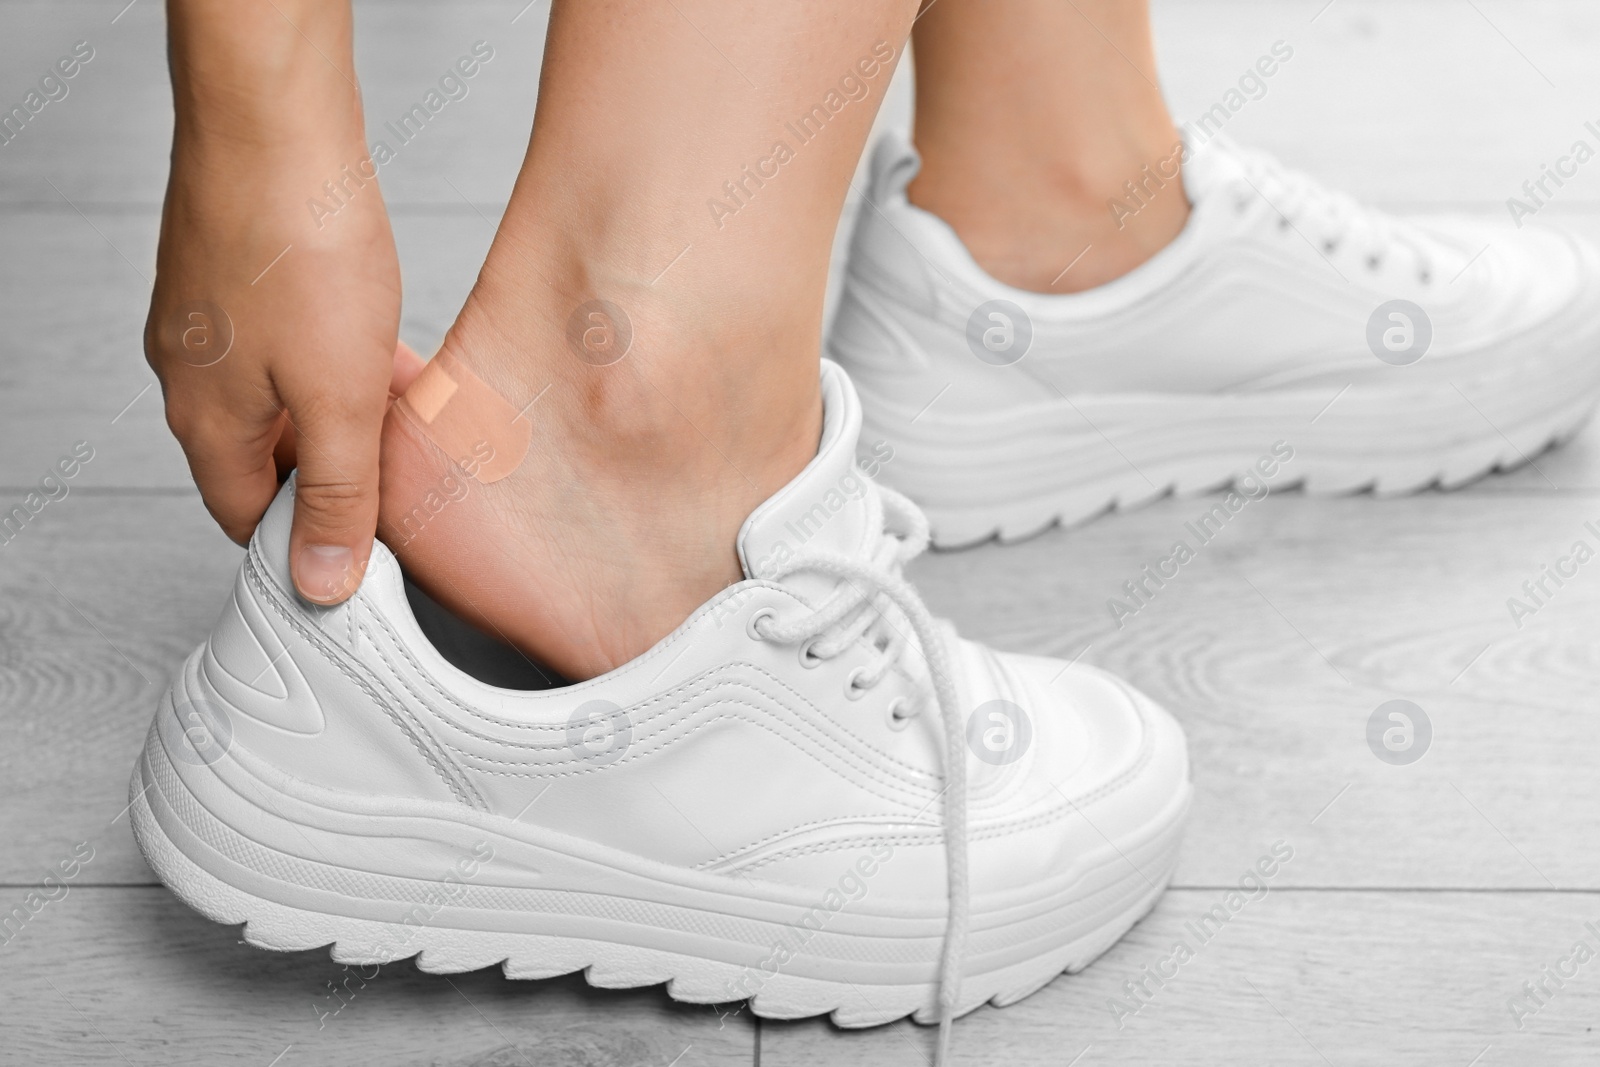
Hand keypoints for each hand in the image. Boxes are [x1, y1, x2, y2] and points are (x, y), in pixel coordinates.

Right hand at [146, 134, 421, 603]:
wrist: (275, 121)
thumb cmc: (299, 247)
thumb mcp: (339, 400)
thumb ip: (335, 494)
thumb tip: (320, 580)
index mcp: (207, 423)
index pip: (247, 519)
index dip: (308, 542)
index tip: (369, 549)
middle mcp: (195, 375)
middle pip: (269, 459)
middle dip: (339, 474)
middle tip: (404, 479)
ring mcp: (215, 322)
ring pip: (290, 399)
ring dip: (349, 416)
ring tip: (414, 419)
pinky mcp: (243, 277)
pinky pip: (296, 346)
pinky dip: (344, 362)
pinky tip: (396, 354)